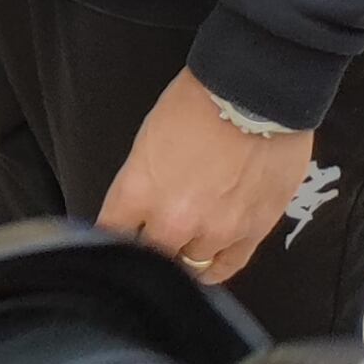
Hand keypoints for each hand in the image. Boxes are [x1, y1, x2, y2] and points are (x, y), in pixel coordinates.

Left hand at [96, 69, 319, 289]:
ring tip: (182, 246)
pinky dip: (216, 268)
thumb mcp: (147, 141)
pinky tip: (207, 266)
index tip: (114, 238)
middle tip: (151, 240)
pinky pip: (228, 266)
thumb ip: (140, 184)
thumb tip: (137, 210)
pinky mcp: (253, 232)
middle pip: (150, 255)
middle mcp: (173, 219)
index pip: (110, 233)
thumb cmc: (194, 105)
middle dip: (148, 247)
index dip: (111, 237)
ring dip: (184, 253)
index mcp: (139, 192)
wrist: (253, 95)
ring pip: (190, 265)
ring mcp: (216, 230)